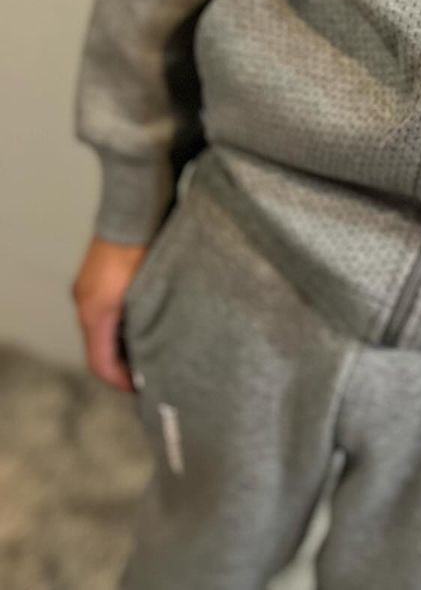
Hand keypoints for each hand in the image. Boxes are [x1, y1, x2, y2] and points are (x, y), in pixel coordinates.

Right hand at [71, 236, 147, 391]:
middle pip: (99, 348)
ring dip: (122, 341)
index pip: (100, 364)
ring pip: (102, 328)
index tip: (142, 388)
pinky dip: (120, 322)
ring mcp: (88, 288)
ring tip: (151, 346)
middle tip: (151, 369)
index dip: (121, 381)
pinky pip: (104, 310)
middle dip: (123, 363)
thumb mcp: (148, 291)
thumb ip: (147, 322)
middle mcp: (85, 303)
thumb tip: (158, 349)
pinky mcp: (96, 276)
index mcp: (95, 313)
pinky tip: (145, 318)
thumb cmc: (144, 249)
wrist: (134, 208)